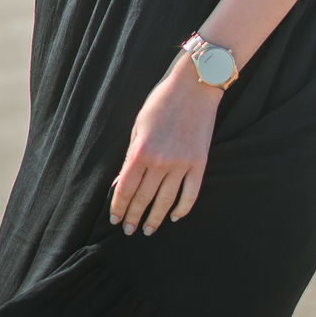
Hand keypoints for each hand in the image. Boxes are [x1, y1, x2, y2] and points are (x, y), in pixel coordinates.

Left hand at [110, 56, 221, 235]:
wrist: (195, 86)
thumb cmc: (161, 102)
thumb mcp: (138, 127)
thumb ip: (130, 157)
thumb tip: (123, 183)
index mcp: (140, 151)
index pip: (125, 189)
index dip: (119, 207)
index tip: (115, 220)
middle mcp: (160, 161)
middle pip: (143, 198)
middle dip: (133, 217)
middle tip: (129, 230)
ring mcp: (182, 163)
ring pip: (166, 201)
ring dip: (155, 218)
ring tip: (148, 230)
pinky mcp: (199, 163)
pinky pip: (190, 193)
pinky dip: (182, 209)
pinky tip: (174, 216)